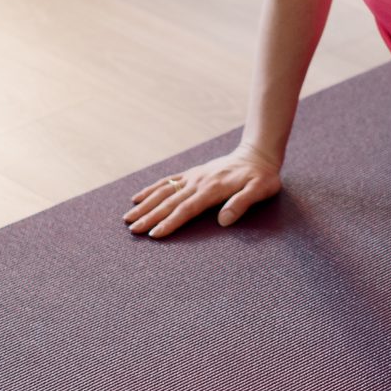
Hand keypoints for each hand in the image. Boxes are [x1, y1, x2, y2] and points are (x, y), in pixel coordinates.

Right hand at [123, 143, 282, 236]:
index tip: (155, 234)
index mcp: (212, 189)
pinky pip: (167, 181)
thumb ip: (242, 203)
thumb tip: (223, 220)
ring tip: (128, 217)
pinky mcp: (192, 174)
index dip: (170, 222)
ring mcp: (193, 177)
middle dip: (150, 216)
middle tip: (133, 230)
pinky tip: (137, 197)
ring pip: (163, 191)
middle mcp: (198, 182)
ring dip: (145, 204)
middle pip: (169, 202)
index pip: (186, 209)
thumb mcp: (260, 190)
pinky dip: (151, 189)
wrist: (258, 155)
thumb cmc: (262, 177)